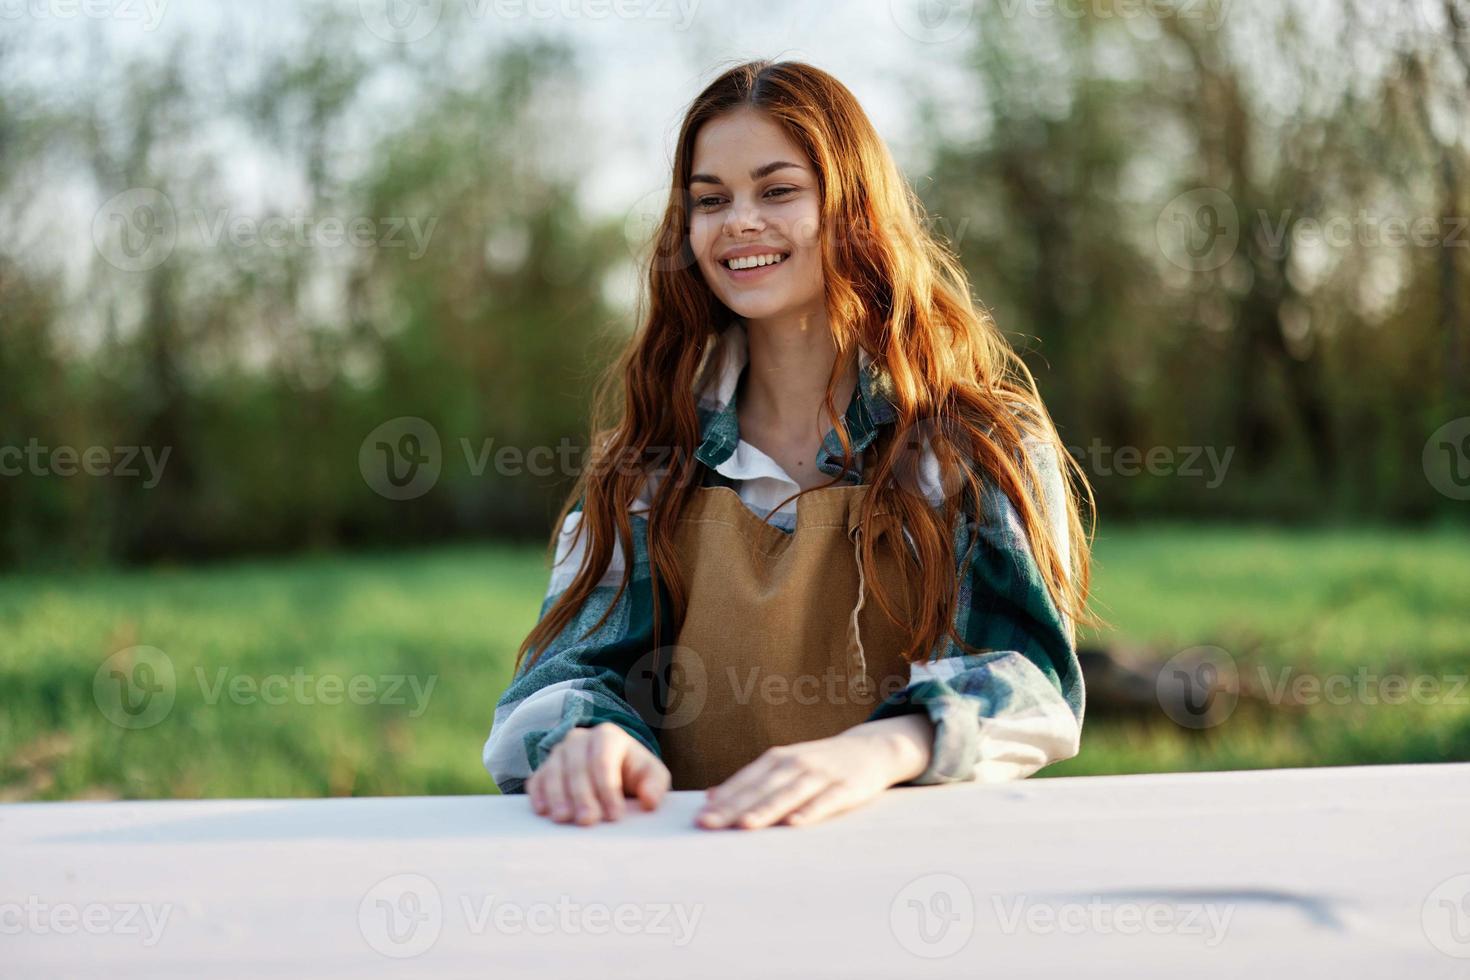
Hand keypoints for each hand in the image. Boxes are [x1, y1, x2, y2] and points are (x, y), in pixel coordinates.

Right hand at [527, 723, 670, 824]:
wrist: (614, 770)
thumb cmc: (633, 773)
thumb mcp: (652, 775)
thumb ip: (655, 785)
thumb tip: (650, 800)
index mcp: (608, 736)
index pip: (604, 761)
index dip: (608, 789)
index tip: (615, 816)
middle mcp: (579, 739)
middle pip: (577, 766)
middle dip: (582, 795)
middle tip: (587, 820)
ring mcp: (559, 752)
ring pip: (554, 771)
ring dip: (558, 796)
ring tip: (562, 819)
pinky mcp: (544, 768)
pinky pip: (537, 779)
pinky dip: (538, 794)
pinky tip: (542, 810)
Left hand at [694, 715, 932, 829]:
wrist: (871, 749)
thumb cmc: (819, 764)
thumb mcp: (784, 765)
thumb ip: (751, 781)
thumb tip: (711, 797)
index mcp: (777, 759)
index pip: (745, 781)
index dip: (723, 800)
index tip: (700, 818)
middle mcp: (796, 764)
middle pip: (761, 789)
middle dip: (734, 808)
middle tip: (709, 825)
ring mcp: (821, 774)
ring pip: (789, 794)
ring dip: (766, 810)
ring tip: (745, 826)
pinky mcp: (846, 787)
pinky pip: (827, 801)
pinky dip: (811, 811)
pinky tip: (796, 823)